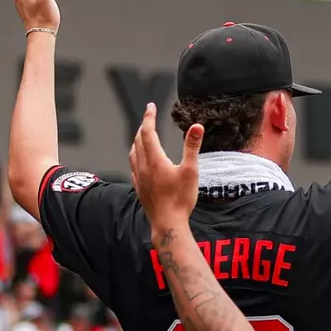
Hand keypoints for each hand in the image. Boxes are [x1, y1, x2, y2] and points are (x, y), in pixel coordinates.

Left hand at [128, 104, 200, 232]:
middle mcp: (144, 167)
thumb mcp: (191, 171)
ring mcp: (140, 178)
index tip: (151, 106)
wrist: (167, 224)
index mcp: (155, 160)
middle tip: (148, 118)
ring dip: (137, 141)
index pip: (148, 132)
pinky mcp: (140, 189)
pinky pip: (133, 168)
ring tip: (142, 136)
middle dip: (143, 127)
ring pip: (133, 153)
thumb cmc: (180, 199)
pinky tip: (139, 162)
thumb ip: (192, 147)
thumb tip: (197, 126)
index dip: (149, 117)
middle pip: (138, 141)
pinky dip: (135, 157)